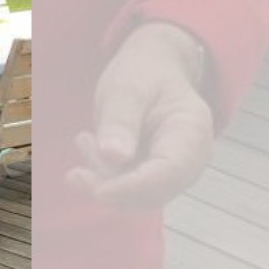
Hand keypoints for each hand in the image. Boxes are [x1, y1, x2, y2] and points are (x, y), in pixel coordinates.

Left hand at [66, 23, 214, 207]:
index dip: (133, 187)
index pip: (169, 172)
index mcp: (191, 131)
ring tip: (85, 140)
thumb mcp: (126, 88)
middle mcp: (190, 158)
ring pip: (136, 198)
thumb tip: (113, 156)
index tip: (98, 190)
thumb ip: (120, 122)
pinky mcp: (153, 177)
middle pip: (153, 192)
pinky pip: (126, 191)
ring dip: (102, 180)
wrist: (152, 70)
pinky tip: (89, 146)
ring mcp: (174, 171)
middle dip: (110, 186)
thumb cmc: (144, 75)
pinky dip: (102, 177)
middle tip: (77, 165)